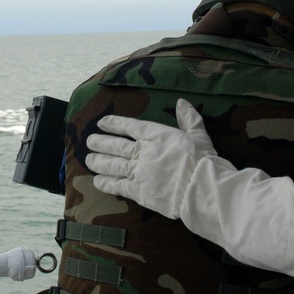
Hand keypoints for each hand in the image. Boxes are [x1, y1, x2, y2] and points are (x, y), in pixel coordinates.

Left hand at [86, 99, 223, 217]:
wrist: (202, 189)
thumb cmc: (204, 161)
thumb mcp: (199, 136)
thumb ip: (189, 119)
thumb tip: (182, 102)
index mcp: (157, 135)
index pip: (130, 126)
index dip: (114, 124)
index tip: (102, 123)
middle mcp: (143, 151)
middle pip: (116, 145)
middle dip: (101, 143)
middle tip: (89, 142)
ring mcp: (138, 171)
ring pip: (112, 164)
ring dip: (98, 162)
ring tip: (88, 160)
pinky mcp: (138, 191)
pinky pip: (117, 185)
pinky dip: (106, 183)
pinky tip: (98, 182)